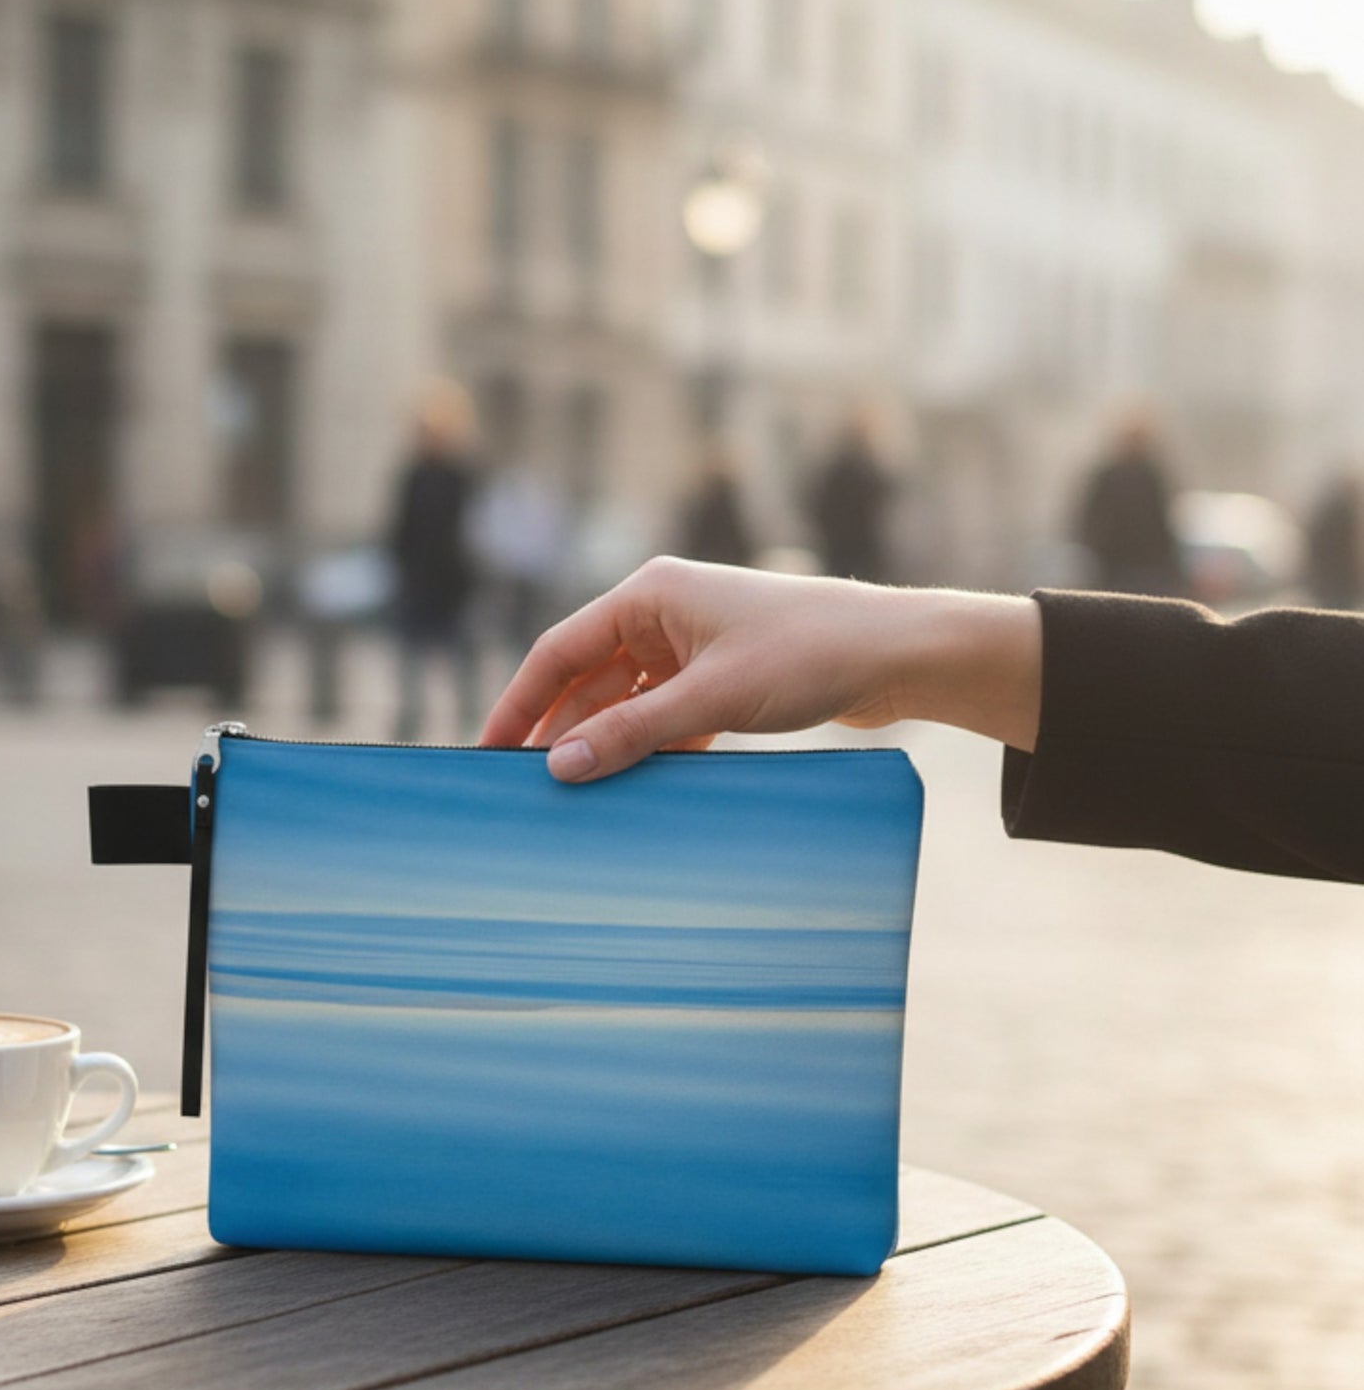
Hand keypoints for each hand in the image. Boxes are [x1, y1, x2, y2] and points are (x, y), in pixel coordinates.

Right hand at [479, 559, 1041, 781]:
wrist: (900, 655)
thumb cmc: (811, 653)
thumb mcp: (713, 699)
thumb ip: (634, 733)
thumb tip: (560, 767)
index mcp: (650, 594)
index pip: (559, 650)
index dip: (519, 703)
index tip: (488, 751)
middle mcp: (664, 613)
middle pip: (587, 678)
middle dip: (557, 730)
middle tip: (522, 786)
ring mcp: (693, 646)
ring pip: (626, 702)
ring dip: (604, 744)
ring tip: (572, 795)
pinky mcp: (722, 679)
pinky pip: (664, 717)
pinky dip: (648, 749)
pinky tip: (633, 786)